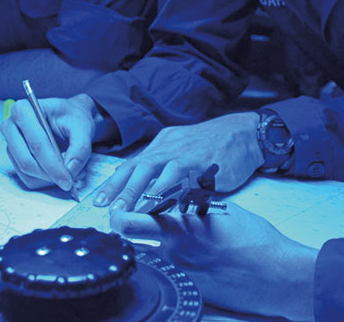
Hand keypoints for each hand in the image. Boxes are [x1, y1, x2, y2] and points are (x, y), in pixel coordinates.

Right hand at [0, 93, 95, 190]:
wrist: (69, 119)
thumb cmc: (73, 118)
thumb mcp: (83, 127)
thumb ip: (80, 148)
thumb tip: (70, 171)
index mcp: (23, 110)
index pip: (37, 143)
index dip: (53, 164)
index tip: (68, 178)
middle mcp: (11, 126)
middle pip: (26, 160)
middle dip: (49, 174)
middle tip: (69, 181)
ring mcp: (10, 143)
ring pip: (26, 172)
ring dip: (48, 178)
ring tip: (69, 172)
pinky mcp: (15, 158)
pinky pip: (27, 178)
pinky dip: (44, 181)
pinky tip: (59, 172)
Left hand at [94, 112, 263, 210]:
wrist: (245, 133)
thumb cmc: (214, 144)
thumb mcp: (183, 148)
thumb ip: (165, 163)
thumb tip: (144, 181)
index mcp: (163, 144)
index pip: (132, 163)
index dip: (114, 182)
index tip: (99, 200)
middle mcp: (169, 146)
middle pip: (137, 166)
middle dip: (119, 188)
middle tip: (105, 208)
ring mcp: (184, 153)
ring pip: (153, 170)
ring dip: (137, 191)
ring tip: (126, 210)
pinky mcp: (201, 162)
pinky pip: (179, 176)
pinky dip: (167, 189)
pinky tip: (158, 204)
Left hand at [111, 202, 316, 319]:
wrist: (276, 274)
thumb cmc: (255, 239)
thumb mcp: (223, 209)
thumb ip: (196, 206)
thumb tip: (184, 202)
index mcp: (179, 225)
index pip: (129, 222)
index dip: (118, 217)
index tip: (118, 213)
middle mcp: (173, 251)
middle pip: (131, 242)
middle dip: (125, 234)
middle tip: (125, 230)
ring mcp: (180, 275)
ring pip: (147, 261)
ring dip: (146, 251)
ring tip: (155, 246)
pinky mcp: (191, 292)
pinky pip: (168, 278)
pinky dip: (167, 269)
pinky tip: (180, 265)